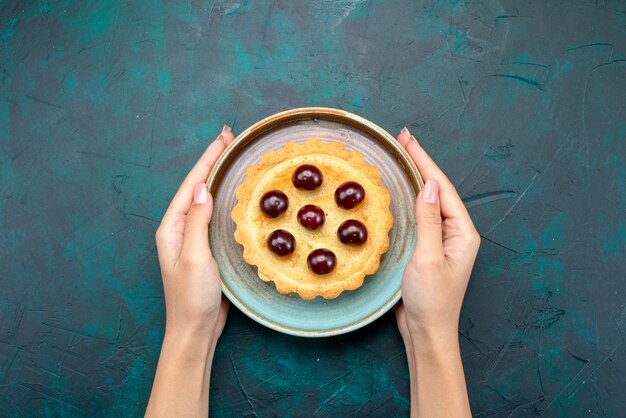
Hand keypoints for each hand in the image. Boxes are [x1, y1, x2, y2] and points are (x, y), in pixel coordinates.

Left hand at [155, 125, 233, 345]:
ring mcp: (193, 239)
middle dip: (213, 162)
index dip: (207, 159)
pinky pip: (215, 216)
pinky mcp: (206, 249)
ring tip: (234, 158)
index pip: (191, 185)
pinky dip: (226, 200)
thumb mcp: (195, 257)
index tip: (223, 138)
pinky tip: (236, 195)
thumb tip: (200, 187)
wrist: (195, 330)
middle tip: (231, 139)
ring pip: (207, 200)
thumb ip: (196, 221)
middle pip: (197, 188)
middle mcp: (180, 229)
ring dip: (220, 178)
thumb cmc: (192, 298)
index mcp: (171, 228)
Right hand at [394, 127, 478, 417]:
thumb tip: (431, 184)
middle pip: (437, 190)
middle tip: (401, 140)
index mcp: (462, 232)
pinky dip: (408, 199)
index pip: (442, 188)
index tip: (408, 139)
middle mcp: (454, 232)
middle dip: (420, 164)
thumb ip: (430, 220)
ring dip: (414, 178)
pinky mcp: (427, 249)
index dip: (424, 161)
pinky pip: (419, 216)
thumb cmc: (430, 300)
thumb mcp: (429, 257)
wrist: (426, 332)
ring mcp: (441, 240)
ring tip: (399, 157)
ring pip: (427, 201)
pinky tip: (397, 191)